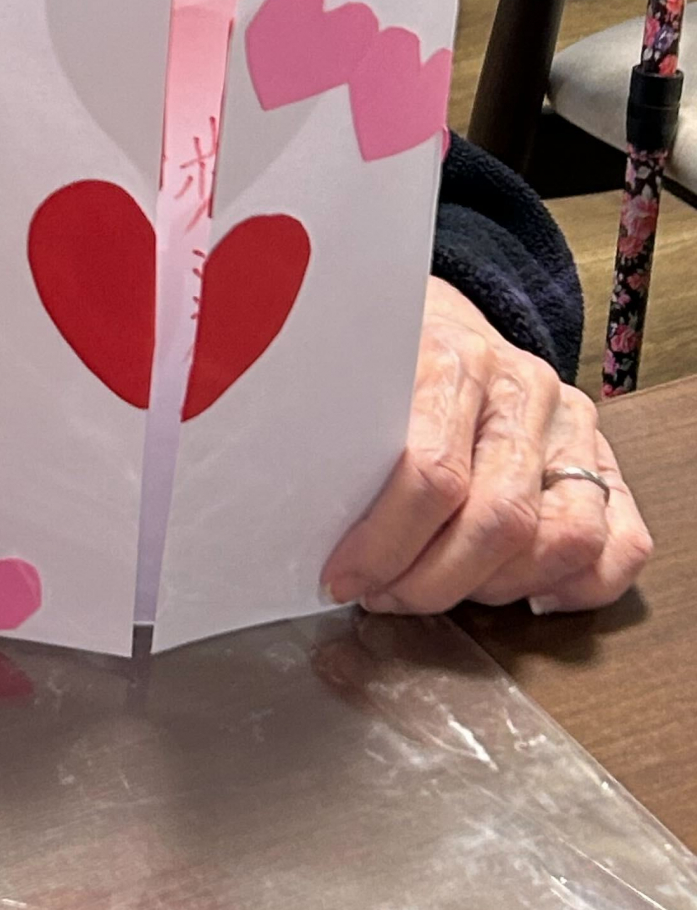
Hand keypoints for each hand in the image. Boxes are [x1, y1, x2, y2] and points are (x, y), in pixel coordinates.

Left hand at [325, 276, 651, 616]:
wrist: (442, 313)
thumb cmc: (389, 358)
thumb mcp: (348, 373)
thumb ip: (334, 432)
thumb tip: (287, 514)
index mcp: (452, 358)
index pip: (430, 473)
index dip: (383, 543)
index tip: (341, 577)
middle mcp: (521, 388)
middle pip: (498, 519)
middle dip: (432, 582)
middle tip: (383, 596)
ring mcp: (570, 424)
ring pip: (564, 538)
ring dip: (495, 589)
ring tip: (438, 588)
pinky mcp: (604, 458)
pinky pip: (622, 543)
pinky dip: (579, 588)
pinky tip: (522, 594)